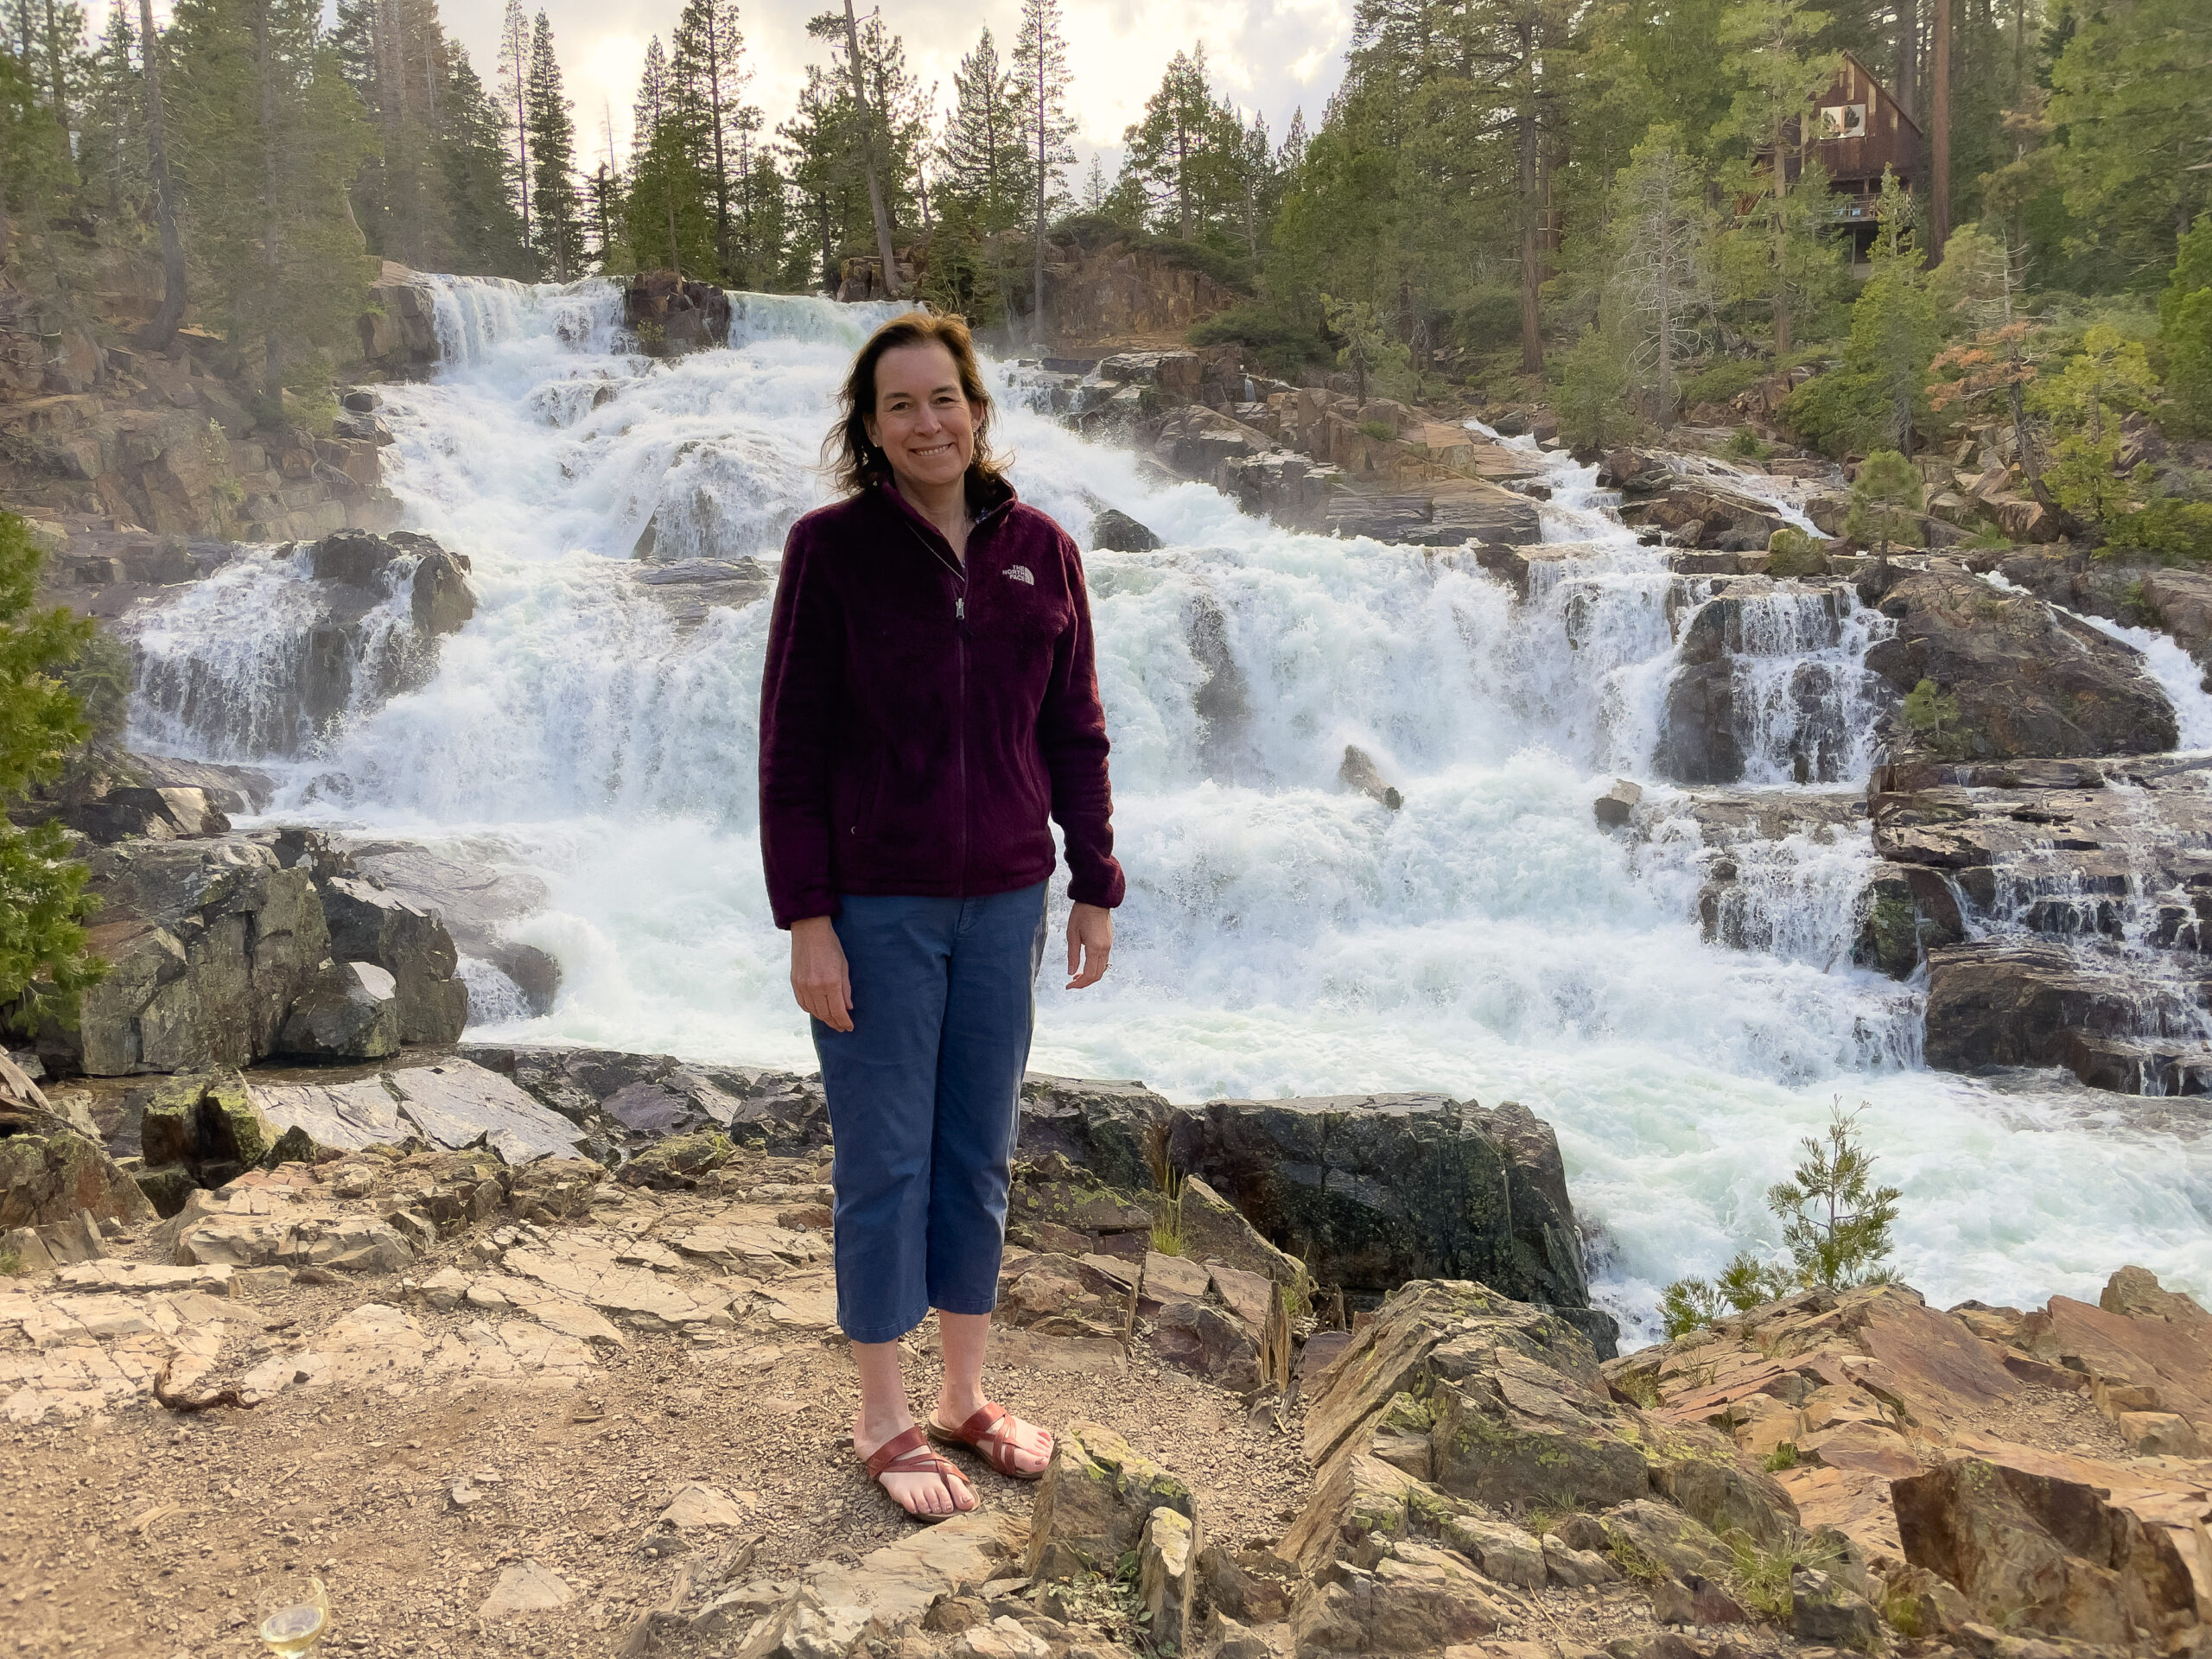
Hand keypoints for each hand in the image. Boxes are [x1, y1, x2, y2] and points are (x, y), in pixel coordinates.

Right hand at [791, 916, 853, 1030]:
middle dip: (834, 1023)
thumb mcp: (844, 967)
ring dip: (823, 1018)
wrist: (809, 931)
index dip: (844, 1022)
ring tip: (831, 1020)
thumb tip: (848, 1008)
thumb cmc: (830, 946)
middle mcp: (816, 987)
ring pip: (813, 1011)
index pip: (838, 1011)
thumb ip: (846, 989)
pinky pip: (803, 1004)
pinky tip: (817, 1011)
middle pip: (825, 1014)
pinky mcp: (795, 983)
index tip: (849, 1027)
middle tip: (841, 1027)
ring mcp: (803, 986)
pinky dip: (811, 1010)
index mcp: (831, 983)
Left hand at [1066, 902, 1112, 989]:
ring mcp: (1108, 946)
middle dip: (1085, 983)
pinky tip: (1084, 965)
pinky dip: (1094, 968)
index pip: (1090, 974)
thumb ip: (1072, 955)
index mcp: (1095, 948)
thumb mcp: (1072, 935)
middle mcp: (1105, 949)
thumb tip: (1071, 972)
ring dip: (1090, 976)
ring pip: (1102, 969)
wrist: (1096, 900)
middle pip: (1098, 975)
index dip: (1079, 984)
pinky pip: (1103, 961)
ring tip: (1076, 975)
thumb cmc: (1081, 914)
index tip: (1068, 986)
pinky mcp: (1108, 943)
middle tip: (1071, 984)